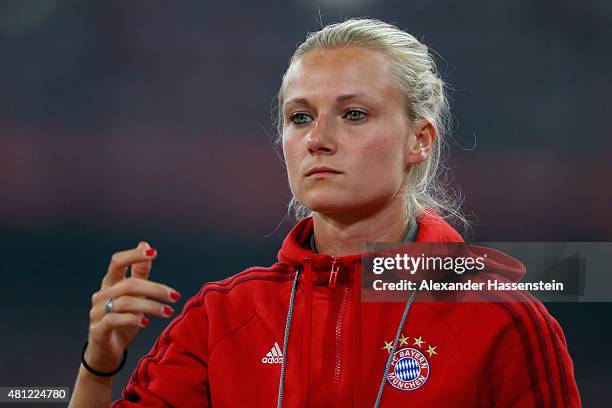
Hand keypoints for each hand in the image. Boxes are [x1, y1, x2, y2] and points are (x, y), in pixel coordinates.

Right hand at [84, 242, 180, 372]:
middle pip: (128, 284)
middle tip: (175, 296)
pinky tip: (147, 322)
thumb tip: (145, 244)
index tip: (155, 253)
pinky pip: (114, 320)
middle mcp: (101, 295)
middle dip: (155, 289)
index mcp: (110, 284)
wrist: (106, 353)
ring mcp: (97, 313)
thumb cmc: (122, 322)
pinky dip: (132, 319)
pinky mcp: (97, 330)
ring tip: (169, 311)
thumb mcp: (135, 296)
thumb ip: (139, 273)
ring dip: (151, 306)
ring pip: (125, 302)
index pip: (117, 262)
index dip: (134, 256)